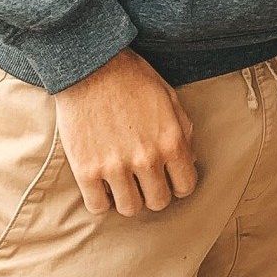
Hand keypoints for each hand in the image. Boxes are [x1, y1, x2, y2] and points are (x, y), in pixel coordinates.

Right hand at [53, 49, 197, 215]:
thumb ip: (183, 131)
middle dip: (154, 193)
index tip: (168, 178)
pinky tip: (102, 184)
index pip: (185, 186)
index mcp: (171, 141)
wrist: (91, 67)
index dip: (178, 184)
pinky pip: (98, 207)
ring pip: (130, 209)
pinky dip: (101, 200)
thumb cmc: (133, 79)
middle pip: (158, 202)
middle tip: (145, 181)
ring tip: (123, 183)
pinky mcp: (86, 170)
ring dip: (128, 199)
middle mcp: (146, 158)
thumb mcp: (169, 98)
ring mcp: (114, 167)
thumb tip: (191, 160)